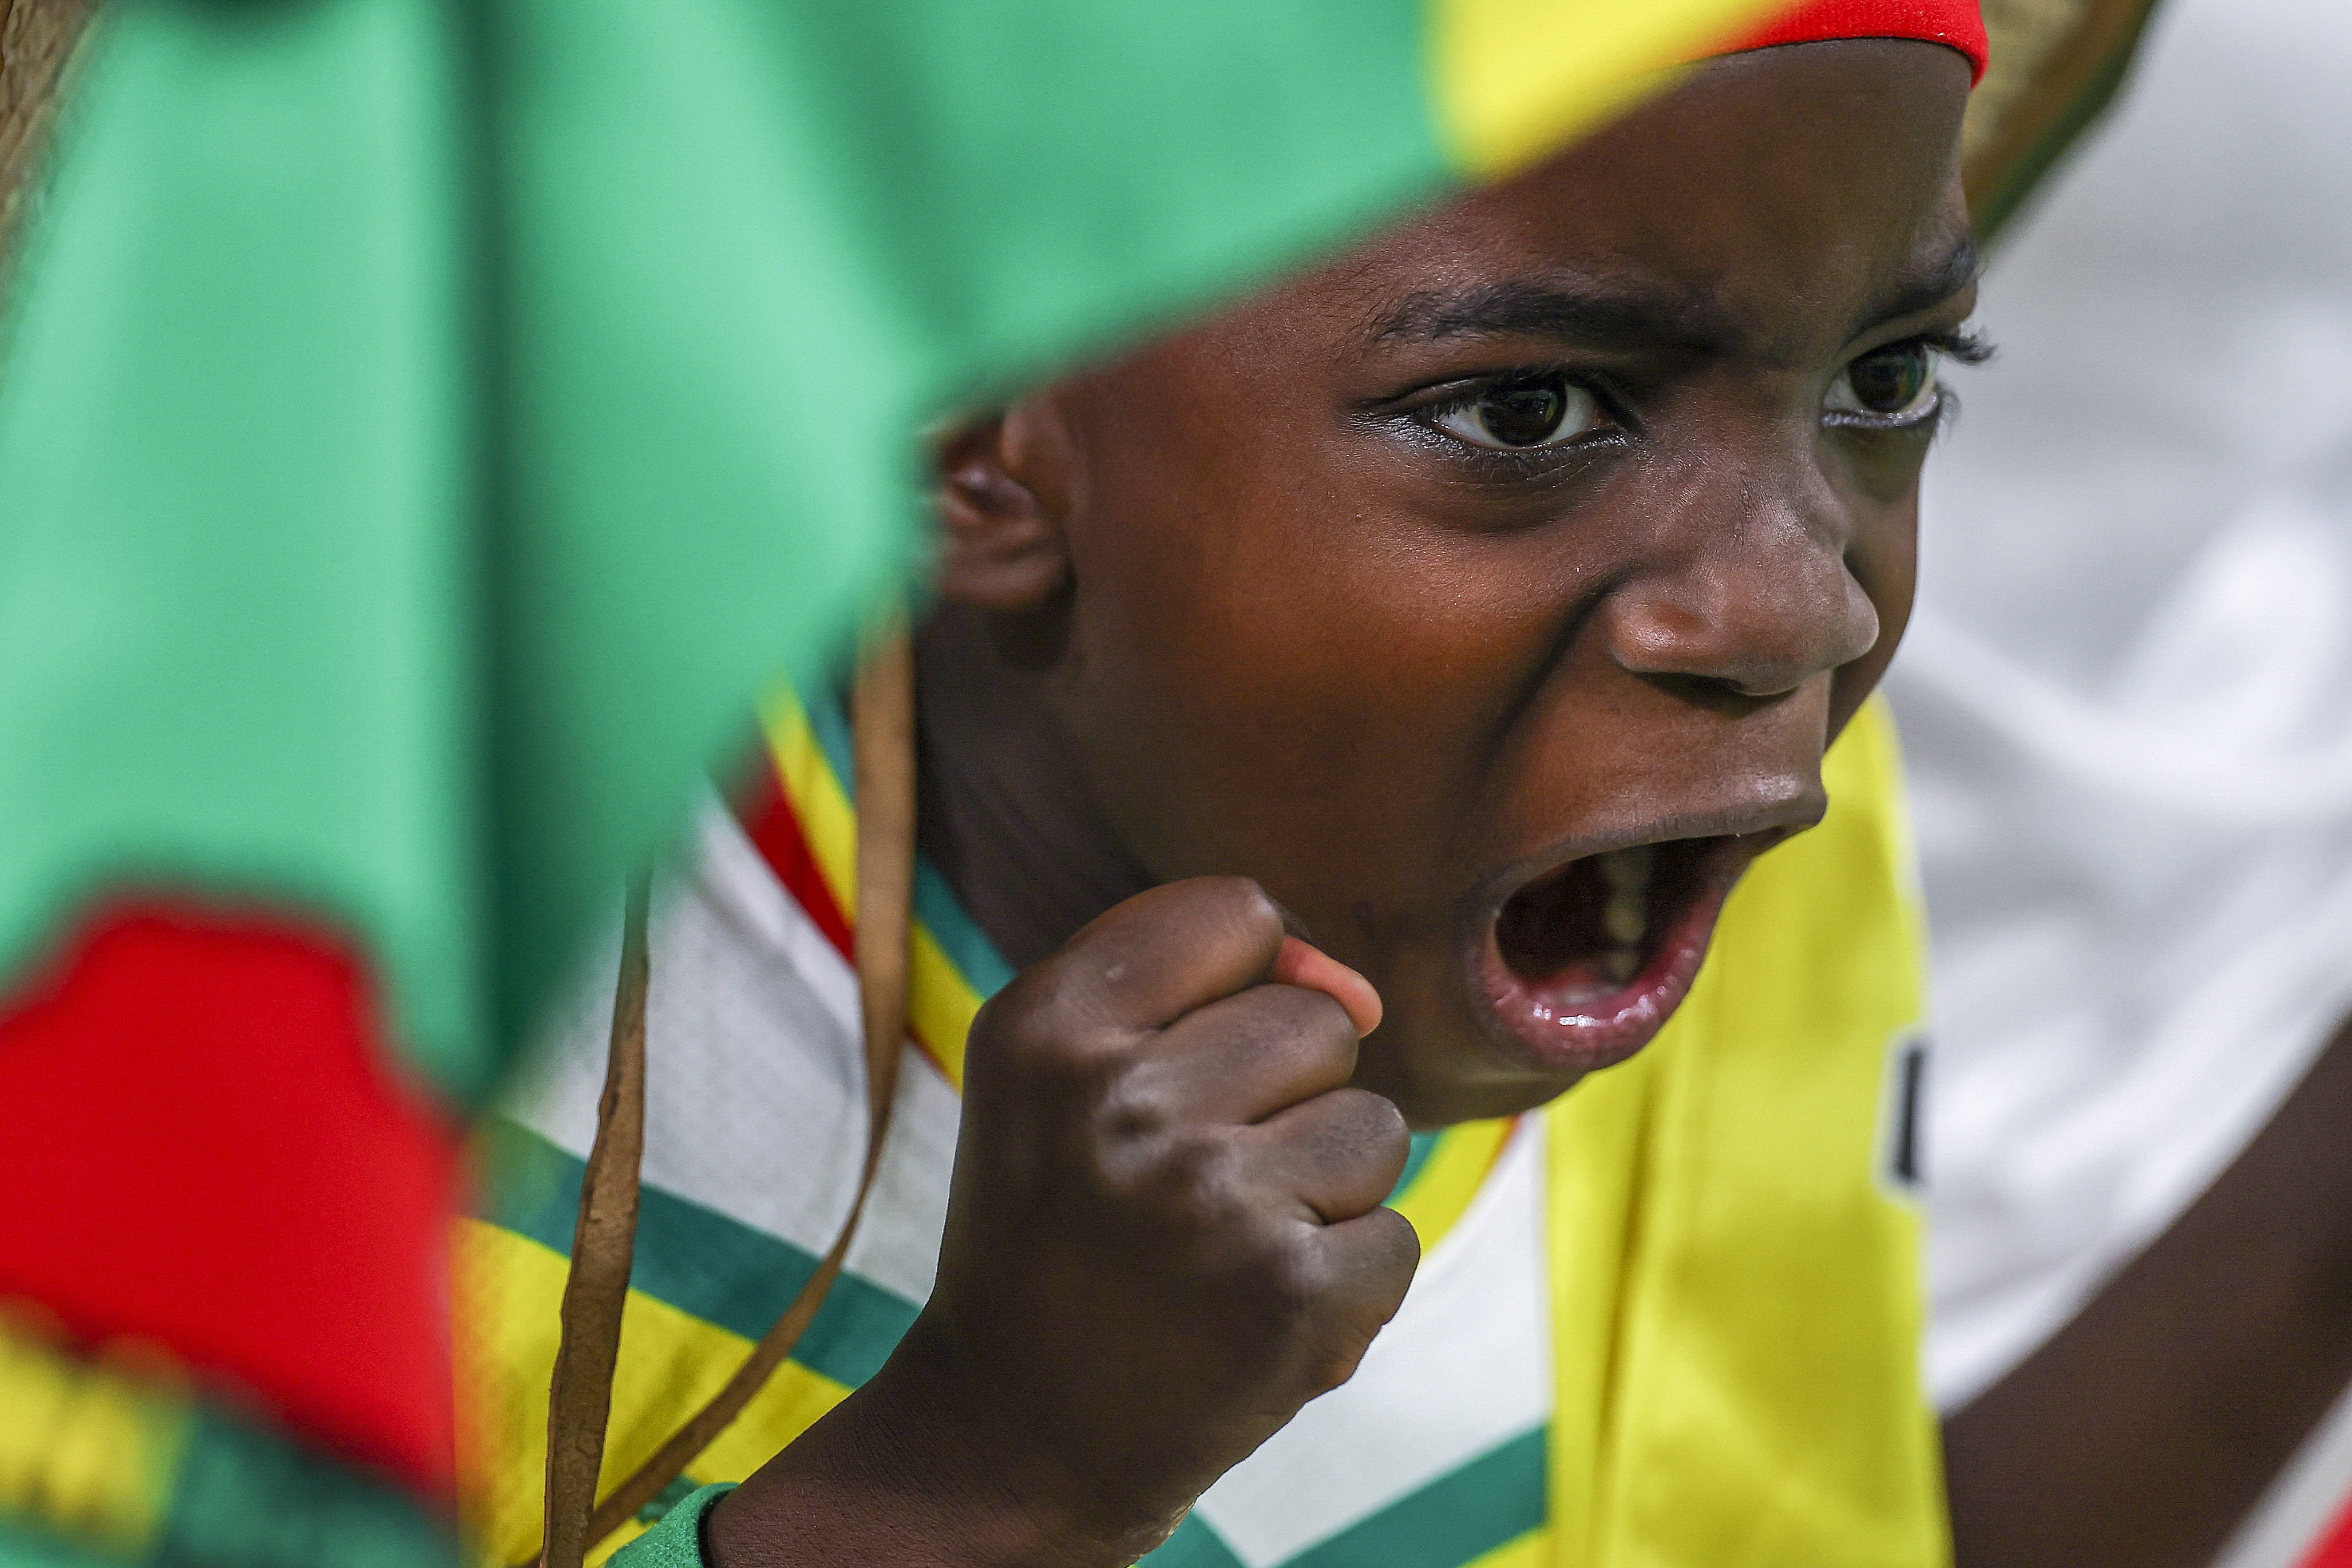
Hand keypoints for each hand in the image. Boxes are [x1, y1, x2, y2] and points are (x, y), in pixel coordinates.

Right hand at [709, 878, 1415, 1567]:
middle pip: (1320, 1019)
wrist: (1016, 1434)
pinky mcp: (1292, 1296)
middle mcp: (1122, 1104)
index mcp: (1049, 1026)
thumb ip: (1195, 973)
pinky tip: (1254, 1312)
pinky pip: (1395, 1234)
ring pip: (1374, 1124)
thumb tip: (1359, 989)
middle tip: (1188, 1183)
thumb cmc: (1062, 1221)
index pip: (1239, 913)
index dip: (1245, 981)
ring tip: (1224, 1245)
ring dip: (1323, 1188)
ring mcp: (1211, 1203)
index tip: (1188, 1062)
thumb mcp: (1061, 1066)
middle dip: (1281, 1096)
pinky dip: (1345, 1280)